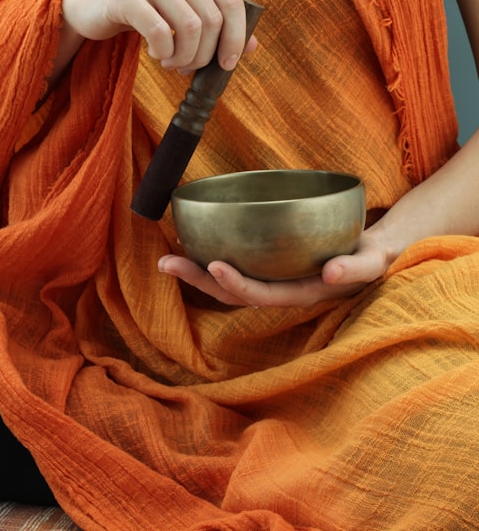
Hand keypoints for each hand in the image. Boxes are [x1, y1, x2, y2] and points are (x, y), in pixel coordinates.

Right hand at [62, 0, 256, 73]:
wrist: (92, 2)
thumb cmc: (145, 9)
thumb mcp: (182, 9)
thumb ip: (216, 23)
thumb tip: (252, 47)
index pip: (232, 1)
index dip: (236, 38)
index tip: (228, 64)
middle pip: (211, 20)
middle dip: (203, 56)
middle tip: (187, 68)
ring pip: (190, 29)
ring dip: (183, 58)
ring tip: (171, 63)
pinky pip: (160, 33)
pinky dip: (163, 53)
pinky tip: (156, 53)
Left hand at [158, 229, 393, 307]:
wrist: (367, 256)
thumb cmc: (369, 258)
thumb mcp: (373, 263)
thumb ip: (356, 268)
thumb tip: (332, 273)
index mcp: (301, 293)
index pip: (263, 295)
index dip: (237, 284)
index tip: (214, 266)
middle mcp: (280, 290)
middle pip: (232, 293)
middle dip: (199, 279)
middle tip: (166, 263)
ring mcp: (271, 280)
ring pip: (227, 284)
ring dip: (196, 272)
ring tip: (167, 259)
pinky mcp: (267, 267)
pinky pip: (235, 267)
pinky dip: (211, 258)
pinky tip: (193, 244)